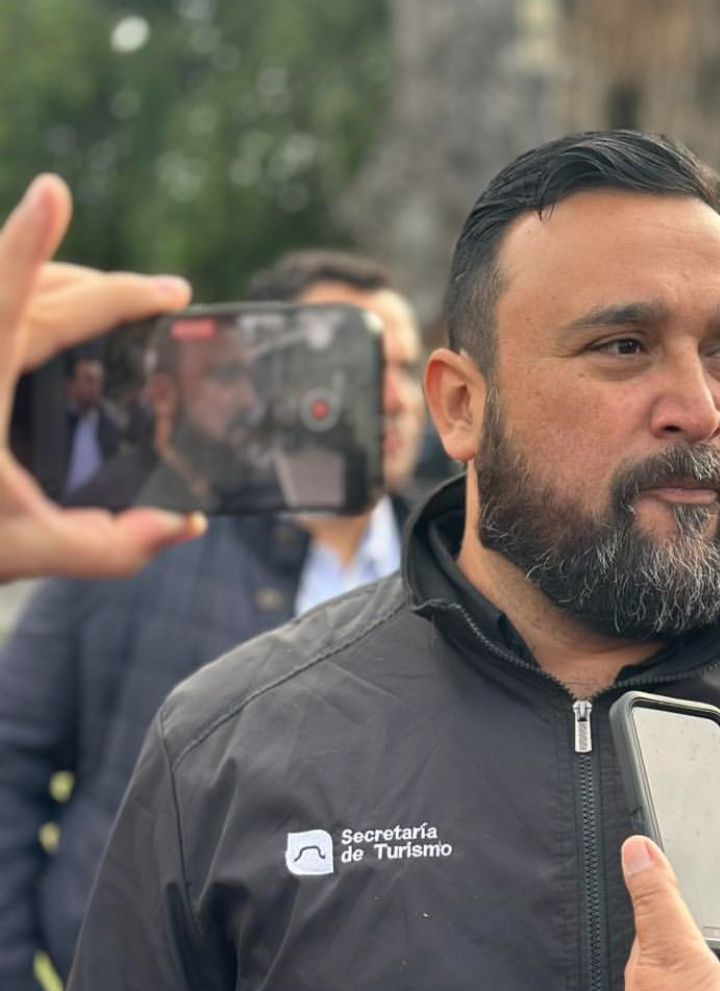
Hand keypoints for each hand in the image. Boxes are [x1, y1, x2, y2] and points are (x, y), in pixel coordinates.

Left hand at [0, 174, 205, 581]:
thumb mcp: (20, 550)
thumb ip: (108, 545)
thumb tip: (182, 525)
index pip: (2, 291)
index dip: (29, 239)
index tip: (52, 192)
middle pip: (37, 289)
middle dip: (112, 287)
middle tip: (167, 297)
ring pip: (6, 289)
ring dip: (69, 290)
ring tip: (117, 308)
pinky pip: (0, 313)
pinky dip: (29, 309)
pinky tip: (49, 340)